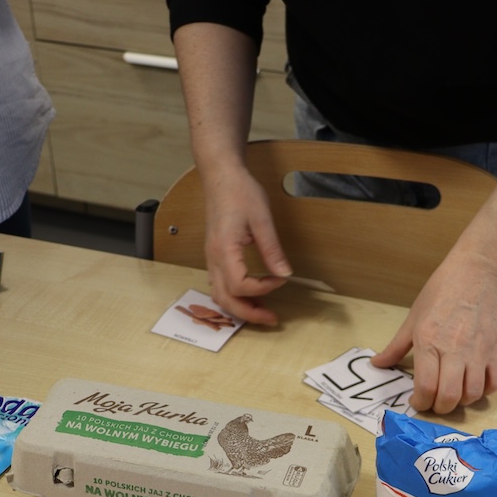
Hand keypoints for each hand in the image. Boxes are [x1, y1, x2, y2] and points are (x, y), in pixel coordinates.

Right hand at [201, 163, 292, 325]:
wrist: (220, 177)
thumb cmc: (239, 192)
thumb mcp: (262, 219)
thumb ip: (272, 249)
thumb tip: (284, 273)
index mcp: (224, 249)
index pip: (240, 285)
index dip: (263, 289)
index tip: (280, 279)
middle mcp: (213, 258)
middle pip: (225, 299)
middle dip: (248, 314)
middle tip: (271, 319)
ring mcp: (211, 259)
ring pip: (219, 295)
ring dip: (239, 308)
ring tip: (261, 312)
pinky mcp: (214, 256)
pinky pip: (218, 285)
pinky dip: (233, 298)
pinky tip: (249, 297)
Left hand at [371, 251, 496, 413]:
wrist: (478, 271)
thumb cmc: (443, 290)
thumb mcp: (413, 318)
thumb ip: (395, 347)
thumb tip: (377, 364)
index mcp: (429, 342)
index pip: (426, 387)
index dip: (420, 403)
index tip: (417, 401)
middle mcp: (454, 350)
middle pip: (449, 397)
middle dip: (439, 408)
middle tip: (434, 402)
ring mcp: (479, 351)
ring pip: (473, 394)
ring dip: (462, 402)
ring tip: (454, 393)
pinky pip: (496, 382)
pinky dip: (485, 390)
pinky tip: (475, 383)